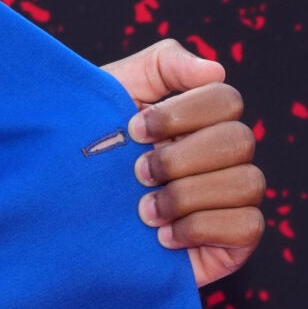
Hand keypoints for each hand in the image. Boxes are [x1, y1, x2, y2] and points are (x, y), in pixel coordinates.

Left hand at [102, 38, 264, 285]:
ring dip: (187, 196)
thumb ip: (162, 65)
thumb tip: (214, 70)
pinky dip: (201, 228)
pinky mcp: (231, 243)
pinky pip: (248, 227)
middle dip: (180, 158)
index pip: (226, 99)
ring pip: (248, 183)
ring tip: (143, 210)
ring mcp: (231, 200)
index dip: (181, 114)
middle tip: (137, 173)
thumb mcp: (113, 92)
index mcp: (198, 120)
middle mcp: (222, 157)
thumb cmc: (86, 146)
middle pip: (240, 140)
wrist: (60, 211)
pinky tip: (163, 236)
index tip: (133, 129)